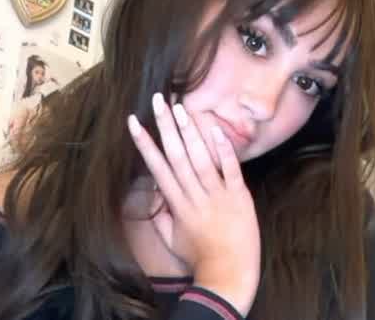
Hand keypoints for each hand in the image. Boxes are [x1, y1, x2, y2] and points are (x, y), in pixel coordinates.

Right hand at [128, 93, 260, 315]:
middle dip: (165, 126)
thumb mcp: (171, 240)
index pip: (157, 167)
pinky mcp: (239, 196)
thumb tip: (153, 191)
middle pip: (176, 155)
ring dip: (190, 131)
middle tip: (158, 100)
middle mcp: (194, 195)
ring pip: (200, 158)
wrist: (229, 273)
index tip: (134, 122)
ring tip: (180, 108)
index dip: (145, 143)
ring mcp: (218, 194)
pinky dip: (223, 149)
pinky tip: (215, 129)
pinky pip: (230, 169)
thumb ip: (160, 215)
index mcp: (176, 204)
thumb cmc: (199, 257)